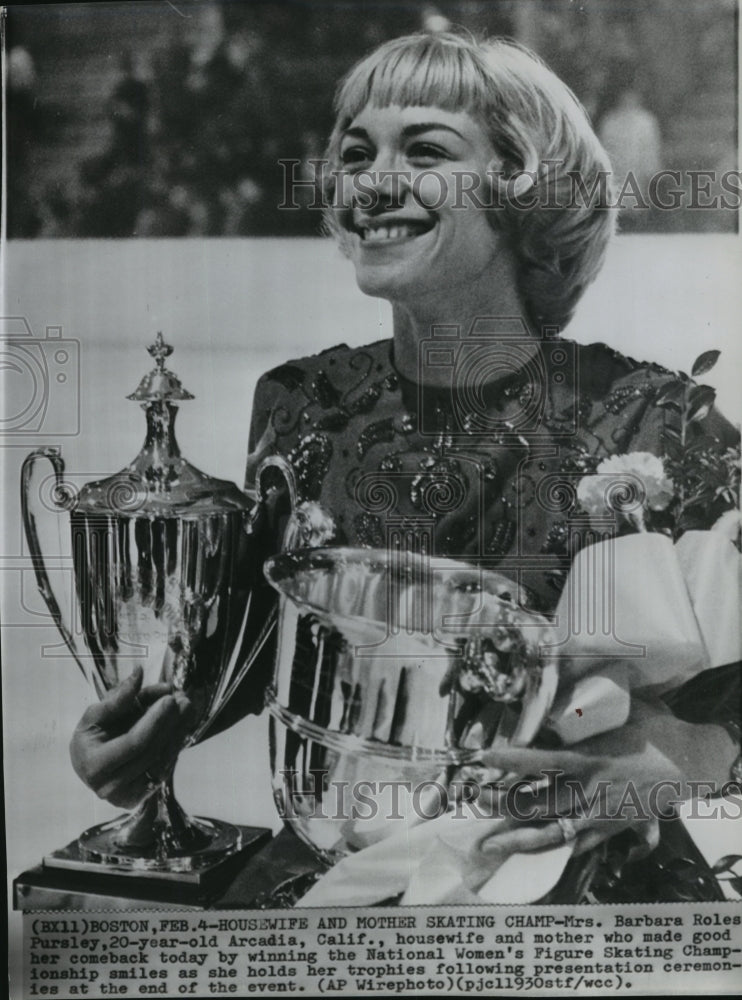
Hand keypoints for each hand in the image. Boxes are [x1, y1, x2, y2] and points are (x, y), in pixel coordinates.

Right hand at [69, 666, 193, 808]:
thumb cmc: (91, 736)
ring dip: (178, 732)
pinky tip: (181, 725)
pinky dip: (174, 745)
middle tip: (184, 698)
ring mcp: (126, 796)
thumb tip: (139, 672)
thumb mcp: (96, 714)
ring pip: (162, 761)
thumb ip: (118, 696)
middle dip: (171, 723)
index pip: (133, 743)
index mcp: (93, 765)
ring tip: (187, 707)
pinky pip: (163, 768)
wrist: (89, 764)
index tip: (170, 698)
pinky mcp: (140, 797)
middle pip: (151, 752)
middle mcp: (109, 787)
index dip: (155, 720)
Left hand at [465, 698, 734, 861]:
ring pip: (551, 834)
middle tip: (471, 798)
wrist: (688, 764)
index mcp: (589, 760)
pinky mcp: (607, 831)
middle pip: (537, 804)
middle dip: (501, 803)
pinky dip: (548, 851)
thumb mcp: (618, 712)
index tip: (482, 756)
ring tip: (487, 841)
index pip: (541, 762)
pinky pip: (573, 846)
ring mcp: (598, 817)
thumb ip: (583, 712)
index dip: (510, 760)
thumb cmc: (651, 731)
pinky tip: (524, 852)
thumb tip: (550, 697)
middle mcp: (589, 793)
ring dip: (517, 838)